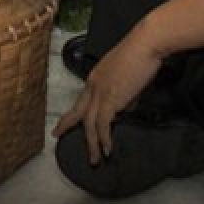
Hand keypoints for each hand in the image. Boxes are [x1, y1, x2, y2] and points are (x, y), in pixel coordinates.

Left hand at [52, 29, 162, 164]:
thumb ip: (124, 94)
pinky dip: (104, 139)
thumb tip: (126, 108)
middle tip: (57, 135)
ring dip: (92, 144)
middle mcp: (93, 85)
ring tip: (95, 160)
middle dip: (66, 125)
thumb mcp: (128, 76)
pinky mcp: (110, 99)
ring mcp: (100, 92)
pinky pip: (103, 125)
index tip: (67, 120)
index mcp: (95, 77)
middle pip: (77, 111)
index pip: (82, 99)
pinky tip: (107, 150)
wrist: (146, 44)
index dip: (74, 112)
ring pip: (89, 124)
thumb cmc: (142, 55)